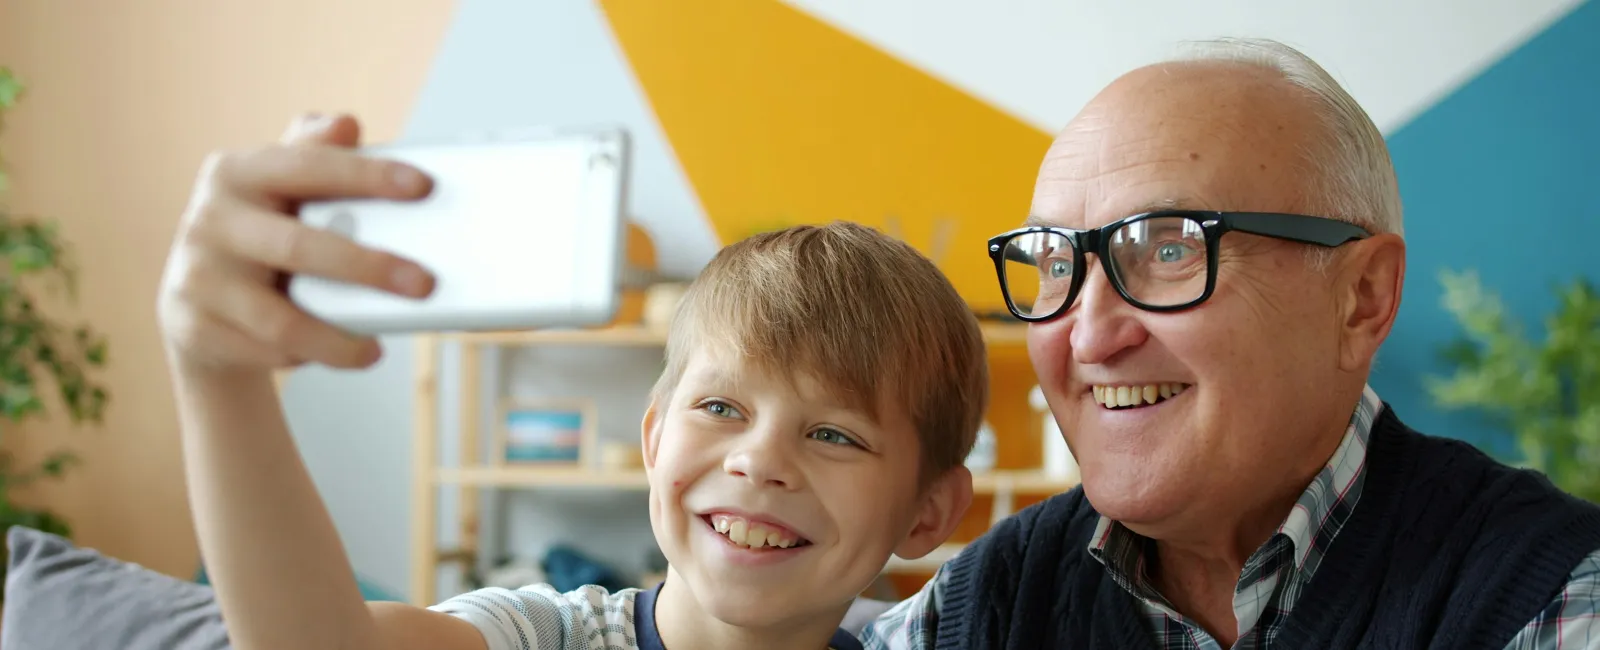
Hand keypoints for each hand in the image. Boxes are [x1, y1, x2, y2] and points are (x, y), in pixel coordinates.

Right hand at [157, 113, 436, 373]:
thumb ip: (317, 155)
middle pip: (299, 246)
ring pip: (280, 319)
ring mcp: (196, 276)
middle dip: (369, 268)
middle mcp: (209, 219)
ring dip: (337, 340)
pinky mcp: (193, 327)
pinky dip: (308, 357)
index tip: (424, 186)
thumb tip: (346, 123)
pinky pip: (265, 352)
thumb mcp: (284, 189)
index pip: (309, 167)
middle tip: (425, 285)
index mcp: (237, 172)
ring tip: (377, 351)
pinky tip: (338, 354)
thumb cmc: (266, 232)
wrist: (199, 301)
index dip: (367, 175)